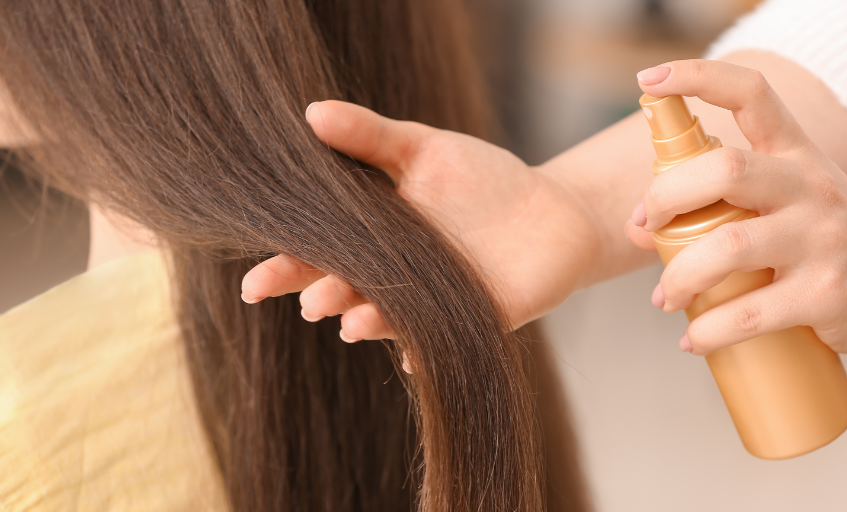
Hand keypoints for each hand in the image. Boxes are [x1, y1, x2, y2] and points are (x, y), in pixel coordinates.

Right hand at [241, 101, 602, 341]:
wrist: (552, 210)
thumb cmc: (483, 180)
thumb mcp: (426, 149)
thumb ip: (371, 138)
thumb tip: (311, 113)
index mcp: (373, 239)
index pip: (317, 257)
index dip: (284, 270)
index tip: (254, 284)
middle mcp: (394, 279)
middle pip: (347, 292)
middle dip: (326, 298)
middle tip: (311, 302)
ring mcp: (432, 305)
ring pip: (391, 319)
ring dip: (370, 323)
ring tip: (353, 323)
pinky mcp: (477, 321)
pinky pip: (445, 342)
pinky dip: (428, 349)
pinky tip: (415, 354)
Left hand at [626, 60, 846, 355]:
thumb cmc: (833, 238)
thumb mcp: (790, 200)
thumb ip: (720, 203)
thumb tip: (637, 230)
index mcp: (796, 153)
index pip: (751, 94)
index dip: (697, 77)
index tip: (649, 80)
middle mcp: (809, 187)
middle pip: (725, 170)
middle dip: (665, 197)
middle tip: (645, 225)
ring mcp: (821, 240)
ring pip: (728, 247)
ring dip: (679, 276)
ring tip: (665, 297)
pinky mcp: (825, 295)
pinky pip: (749, 314)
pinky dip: (709, 331)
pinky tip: (695, 339)